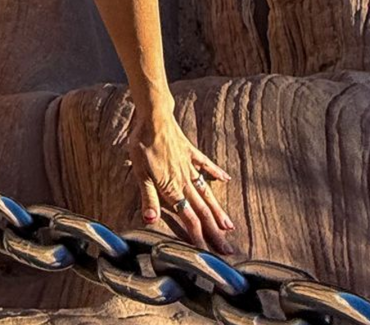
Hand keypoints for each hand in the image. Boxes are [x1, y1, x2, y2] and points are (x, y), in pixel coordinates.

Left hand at [125, 102, 233, 251]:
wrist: (154, 116)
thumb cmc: (142, 144)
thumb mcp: (140, 172)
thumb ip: (148, 197)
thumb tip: (151, 221)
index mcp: (173, 187)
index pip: (189, 218)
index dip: (198, 236)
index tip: (208, 254)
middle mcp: (185, 180)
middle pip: (202, 211)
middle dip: (214, 232)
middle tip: (228, 250)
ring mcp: (189, 165)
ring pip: (207, 193)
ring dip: (218, 211)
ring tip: (230, 226)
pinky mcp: (190, 151)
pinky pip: (205, 165)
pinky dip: (216, 173)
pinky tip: (226, 180)